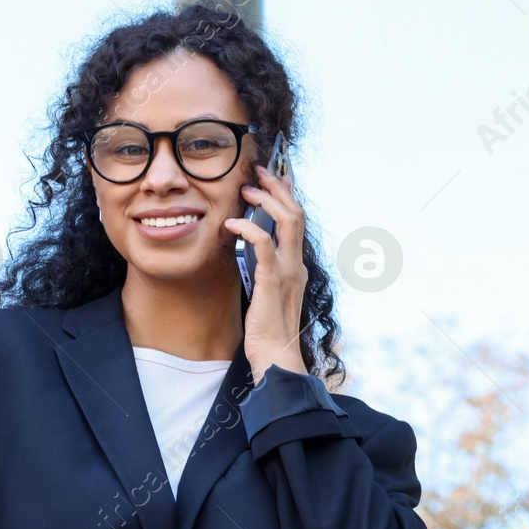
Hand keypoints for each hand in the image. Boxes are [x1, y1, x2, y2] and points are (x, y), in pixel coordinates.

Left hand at [224, 163, 308, 382]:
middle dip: (277, 187)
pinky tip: (231, 224)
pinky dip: (248, 229)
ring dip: (267, 200)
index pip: (296, 221)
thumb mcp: (266, 293)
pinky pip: (263, 246)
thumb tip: (246, 250)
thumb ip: (262, 270)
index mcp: (295, 266)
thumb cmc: (267, 331)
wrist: (275, 357)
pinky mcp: (272, 281)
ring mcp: (287, 272)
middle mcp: (296, 264)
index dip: (286, 195)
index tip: (270, 177)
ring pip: (287, 221)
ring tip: (246, 191)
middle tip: (257, 172)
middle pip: (296, 213)